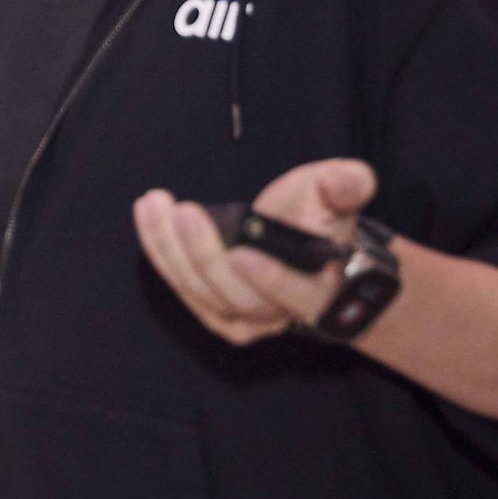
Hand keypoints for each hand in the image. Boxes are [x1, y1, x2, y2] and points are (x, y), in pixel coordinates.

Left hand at [133, 159, 378, 343]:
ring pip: (202, 293)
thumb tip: (344, 180)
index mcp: (324, 290)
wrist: (302, 246)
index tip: (242, 255)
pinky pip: (182, 286)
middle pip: (239, 297)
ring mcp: (244, 318)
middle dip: (207, 256)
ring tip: (156, 205)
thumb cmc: (322, 219)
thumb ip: (348, 185)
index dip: (272, 281)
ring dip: (172, 249)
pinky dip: (161, 252)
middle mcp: (282, 313)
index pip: (300, 296)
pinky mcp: (213, 309)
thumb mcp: (340, 195)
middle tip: (185, 213)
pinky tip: (149, 216)